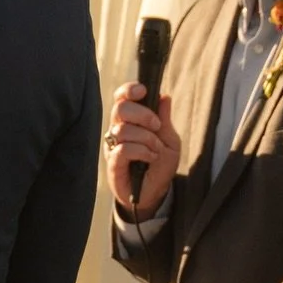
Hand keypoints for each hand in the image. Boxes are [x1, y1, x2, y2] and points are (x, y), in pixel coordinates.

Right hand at [106, 82, 180, 215]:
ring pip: (123, 129)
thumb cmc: (159, 165)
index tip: (143, 91)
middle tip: (156, 126)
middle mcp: (117, 130)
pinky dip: (142, 151)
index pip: (122, 98)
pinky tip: (150, 157)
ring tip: (155, 149)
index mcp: (130, 121)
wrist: (154, 192)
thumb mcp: (169, 140)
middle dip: (143, 114)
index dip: (129, 90)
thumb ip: (165, 120)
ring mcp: (113, 146)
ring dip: (146, 138)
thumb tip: (164, 97)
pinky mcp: (112, 162)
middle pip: (120, 108)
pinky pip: (124, 148)